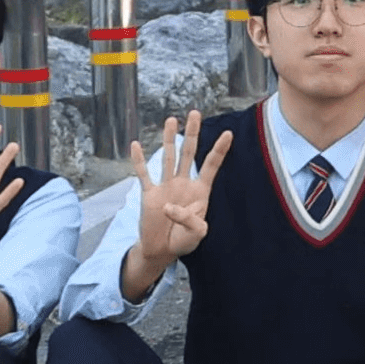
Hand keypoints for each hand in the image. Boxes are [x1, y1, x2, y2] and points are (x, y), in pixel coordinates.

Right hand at [129, 111, 233, 267]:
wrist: (162, 250)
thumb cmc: (184, 241)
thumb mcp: (197, 233)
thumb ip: (189, 219)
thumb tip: (169, 205)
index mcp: (200, 191)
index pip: (212, 165)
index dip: (220, 150)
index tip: (229, 133)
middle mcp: (183, 183)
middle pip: (189, 153)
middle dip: (192, 133)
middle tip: (195, 112)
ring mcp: (166, 187)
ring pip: (168, 158)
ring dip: (168, 139)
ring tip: (172, 119)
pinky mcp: (149, 194)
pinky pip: (143, 174)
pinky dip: (139, 160)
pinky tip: (135, 145)